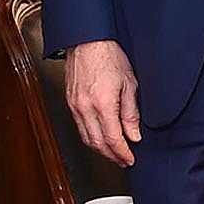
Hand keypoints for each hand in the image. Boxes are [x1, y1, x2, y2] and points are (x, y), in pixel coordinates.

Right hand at [65, 40, 140, 165]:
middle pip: (97, 143)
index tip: (130, 159)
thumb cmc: (110, 58)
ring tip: (114, 153)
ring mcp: (74, 106)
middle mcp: (85, 108)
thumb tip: (133, 135)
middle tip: (124, 161)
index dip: (122, 153)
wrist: (88, 42)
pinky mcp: (70, 103)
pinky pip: (79, 127)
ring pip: (86, 138)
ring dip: (100, 150)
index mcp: (103, 104)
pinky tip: (101, 138)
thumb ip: (131, 113)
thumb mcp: (130, 85)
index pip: (113, 139)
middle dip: (112, 156)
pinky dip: (91, 137)